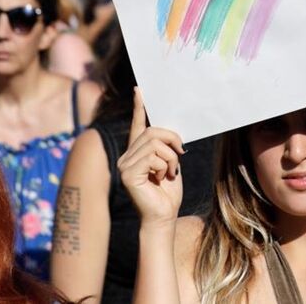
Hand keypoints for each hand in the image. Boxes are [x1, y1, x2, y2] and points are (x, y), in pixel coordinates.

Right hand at [118, 90, 184, 228]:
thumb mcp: (171, 163)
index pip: (138, 126)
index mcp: (137, 153)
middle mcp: (127, 156)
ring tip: (169, 173)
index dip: (139, 107)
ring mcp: (124, 165)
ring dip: (171, 158)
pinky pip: (153, 157)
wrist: (164, 216)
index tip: (139, 89)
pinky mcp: (127, 173)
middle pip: (152, 131)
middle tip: (181, 153)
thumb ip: (166, 147)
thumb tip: (171, 132)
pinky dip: (165, 166)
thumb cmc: (168, 192)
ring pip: (155, 144)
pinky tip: (161, 179)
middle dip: (172, 139)